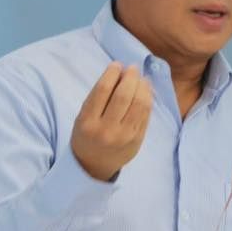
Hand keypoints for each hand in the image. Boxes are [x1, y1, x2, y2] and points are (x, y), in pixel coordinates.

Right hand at [70, 62, 152, 180]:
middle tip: (132, 68)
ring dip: (142, 86)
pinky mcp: (137, 140)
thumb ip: (99, 97)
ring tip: (141, 78)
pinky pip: (146, 114)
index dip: (112, 73)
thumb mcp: (83, 116)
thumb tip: (121, 72)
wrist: (93, 165)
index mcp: (88, 122)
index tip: (117, 64)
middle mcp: (106, 130)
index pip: (102, 91)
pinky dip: (148, 99)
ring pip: (139, 104)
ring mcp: (124, 136)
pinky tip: (146, 90)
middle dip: (130, 77)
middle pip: (123, 95)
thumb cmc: (87, 135)